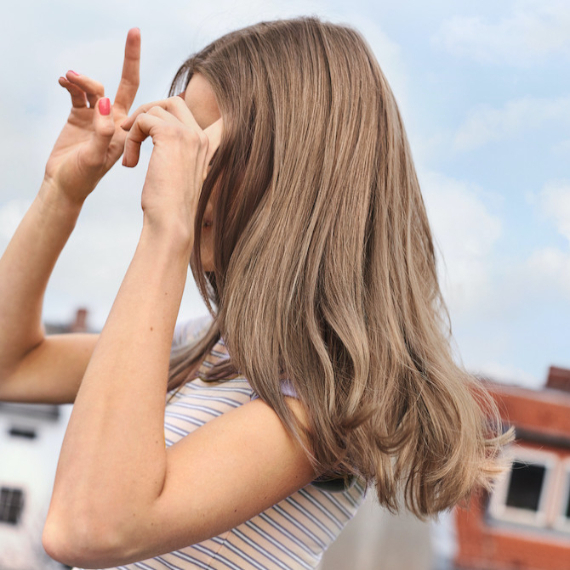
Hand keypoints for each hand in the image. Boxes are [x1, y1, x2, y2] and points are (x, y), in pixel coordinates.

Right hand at [43, 28, 140, 203]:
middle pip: (126, 83)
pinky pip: (77, 93)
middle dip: (130, 58)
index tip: (146, 51)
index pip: (139, 95)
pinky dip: (71, 84)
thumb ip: (101, 134)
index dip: (143, 75)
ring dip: (85, 78)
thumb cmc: (83, 178)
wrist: (64, 187)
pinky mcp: (80, 117)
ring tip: (70, 79)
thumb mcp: (94, 159)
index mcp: (127, 129)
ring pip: (96, 87)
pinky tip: (63, 82)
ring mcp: (98, 117)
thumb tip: (106, 105)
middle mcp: (116, 120)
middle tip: (134, 32)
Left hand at [121, 97, 222, 238]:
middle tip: (131, 132)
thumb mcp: (179, 175)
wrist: (172, 222)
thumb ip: (178, 156)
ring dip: (134, 129)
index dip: (168, 114)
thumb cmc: (172, 208)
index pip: (190, 113)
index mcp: (205, 145)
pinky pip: (142, 120)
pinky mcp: (170, 135)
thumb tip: (163, 148)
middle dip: (148, 112)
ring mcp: (187, 133)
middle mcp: (200, 135)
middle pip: (172, 102)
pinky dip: (130, 138)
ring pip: (154, 110)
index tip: (150, 130)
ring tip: (131, 157)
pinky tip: (131, 163)